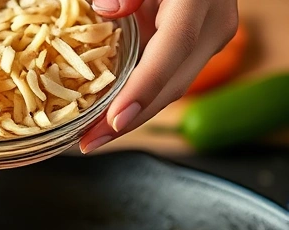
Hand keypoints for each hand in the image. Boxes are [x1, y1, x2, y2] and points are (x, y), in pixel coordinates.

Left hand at [80, 0, 238, 152]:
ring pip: (172, 90)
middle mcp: (212, 25)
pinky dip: (138, 102)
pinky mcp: (198, 50)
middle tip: (89, 143)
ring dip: (132, 119)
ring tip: (93, 140)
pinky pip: (168, 81)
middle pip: (173, 84)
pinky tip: (108, 121)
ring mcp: (209, 39)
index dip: (144, 88)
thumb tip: (108, 9)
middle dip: (130, 121)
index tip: (115, 119)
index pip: (172, 49)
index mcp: (197, 1)